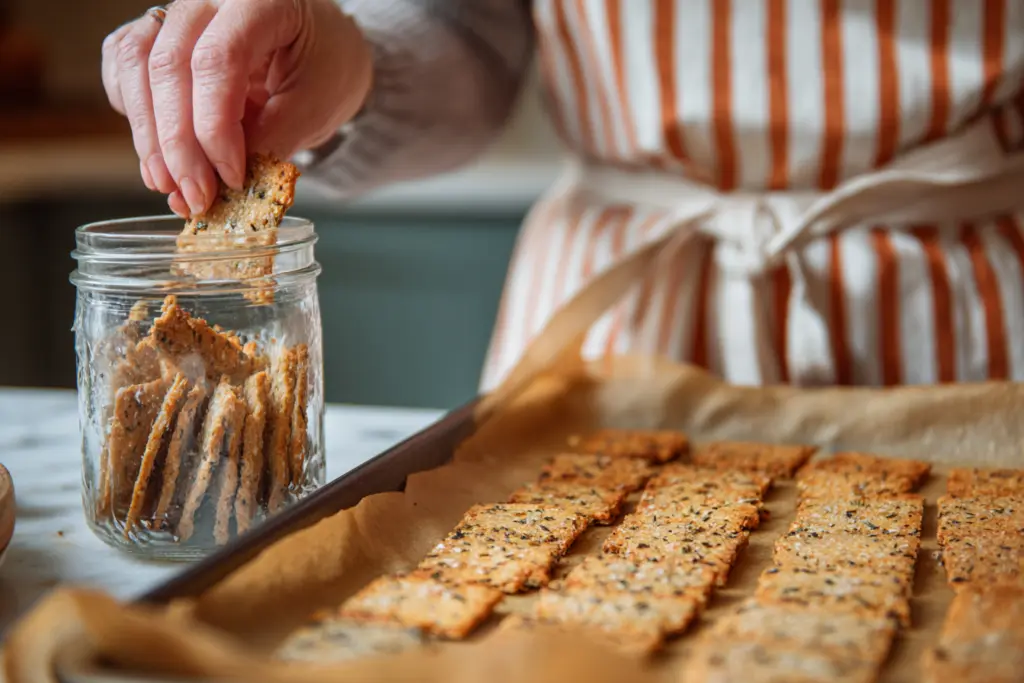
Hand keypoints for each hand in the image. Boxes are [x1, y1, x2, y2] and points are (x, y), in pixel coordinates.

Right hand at [101, 0, 371, 215]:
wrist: (321, 48)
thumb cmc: (325, 67)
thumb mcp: (316, 106)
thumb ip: (272, 140)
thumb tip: (227, 187)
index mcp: (260, 1)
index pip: (218, 61)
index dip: (216, 128)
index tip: (231, 177)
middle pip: (169, 66)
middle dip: (179, 145)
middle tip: (196, 195)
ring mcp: (177, 13)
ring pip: (136, 64)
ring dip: (148, 135)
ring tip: (169, 185)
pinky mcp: (156, 33)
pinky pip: (124, 65)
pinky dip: (133, 112)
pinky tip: (157, 151)